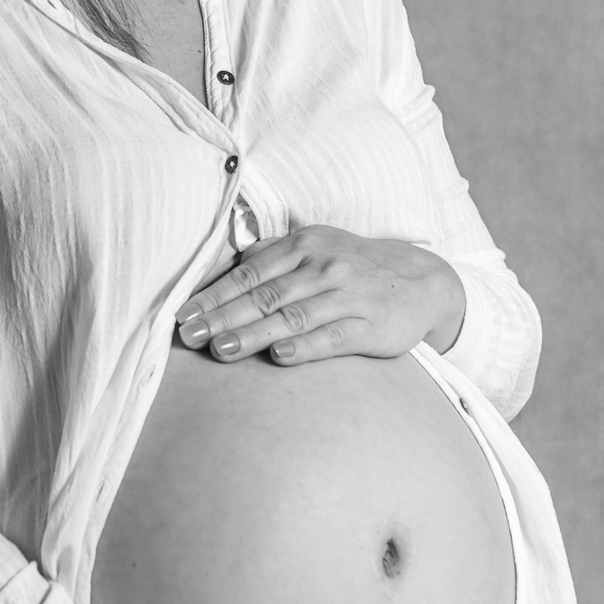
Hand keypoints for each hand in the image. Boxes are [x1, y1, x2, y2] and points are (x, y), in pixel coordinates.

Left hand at [176, 225, 465, 364]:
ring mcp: (348, 296)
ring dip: (253, 333)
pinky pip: (333, 337)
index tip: (183, 315)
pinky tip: (278, 356)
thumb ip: (273, 256)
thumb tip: (228, 264)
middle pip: (265, 295)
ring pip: (293, 316)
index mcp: (305, 246)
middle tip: (188, 335)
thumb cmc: (354, 267)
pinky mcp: (370, 326)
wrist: (421, 282)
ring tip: (220, 348)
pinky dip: (304, 346)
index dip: (214, 294)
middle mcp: (324, 267)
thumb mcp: (316, 248)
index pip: (250, 272)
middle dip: (222, 316)